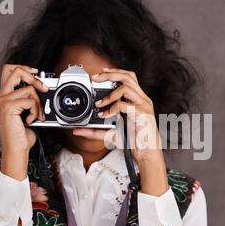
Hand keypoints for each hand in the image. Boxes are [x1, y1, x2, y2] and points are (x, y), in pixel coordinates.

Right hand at [0, 64, 47, 179]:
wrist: (17, 148)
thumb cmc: (22, 133)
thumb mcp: (26, 112)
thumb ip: (28, 98)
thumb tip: (41, 87)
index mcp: (4, 95)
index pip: (9, 70)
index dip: (24, 68)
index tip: (36, 73)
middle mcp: (1, 96)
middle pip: (15, 70)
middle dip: (33, 77)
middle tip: (43, 88)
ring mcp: (3, 101)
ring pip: (29, 88)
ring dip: (38, 102)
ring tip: (37, 115)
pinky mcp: (8, 107)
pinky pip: (30, 100)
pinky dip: (36, 111)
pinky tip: (32, 120)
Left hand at [72, 68, 168, 195]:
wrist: (147, 153)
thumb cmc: (134, 142)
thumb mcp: (110, 135)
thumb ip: (94, 131)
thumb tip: (78, 130)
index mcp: (137, 100)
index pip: (129, 78)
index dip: (115, 72)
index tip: (101, 73)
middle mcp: (142, 100)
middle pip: (128, 76)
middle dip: (110, 74)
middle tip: (96, 78)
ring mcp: (143, 106)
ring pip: (127, 86)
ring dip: (110, 93)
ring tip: (99, 103)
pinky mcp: (142, 114)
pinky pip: (125, 105)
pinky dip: (112, 108)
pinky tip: (105, 115)